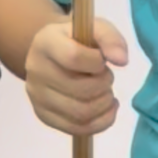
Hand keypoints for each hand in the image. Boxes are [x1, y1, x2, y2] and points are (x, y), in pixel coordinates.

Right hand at [23, 16, 128, 137]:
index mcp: (46, 42)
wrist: (53, 53)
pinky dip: (101, 122)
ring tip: (107, 92)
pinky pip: (77, 129)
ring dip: (104, 104)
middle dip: (104, 85)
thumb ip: (110, 38)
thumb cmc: (77, 40)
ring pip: (80, 113)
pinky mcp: (43, 115)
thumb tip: (122, 60)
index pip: (73, 57)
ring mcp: (37, 96)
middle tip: (107, 77)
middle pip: (79, 89)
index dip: (97, 62)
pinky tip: (107, 108)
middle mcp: (36, 70)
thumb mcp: (94, 29)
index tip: (102, 59)